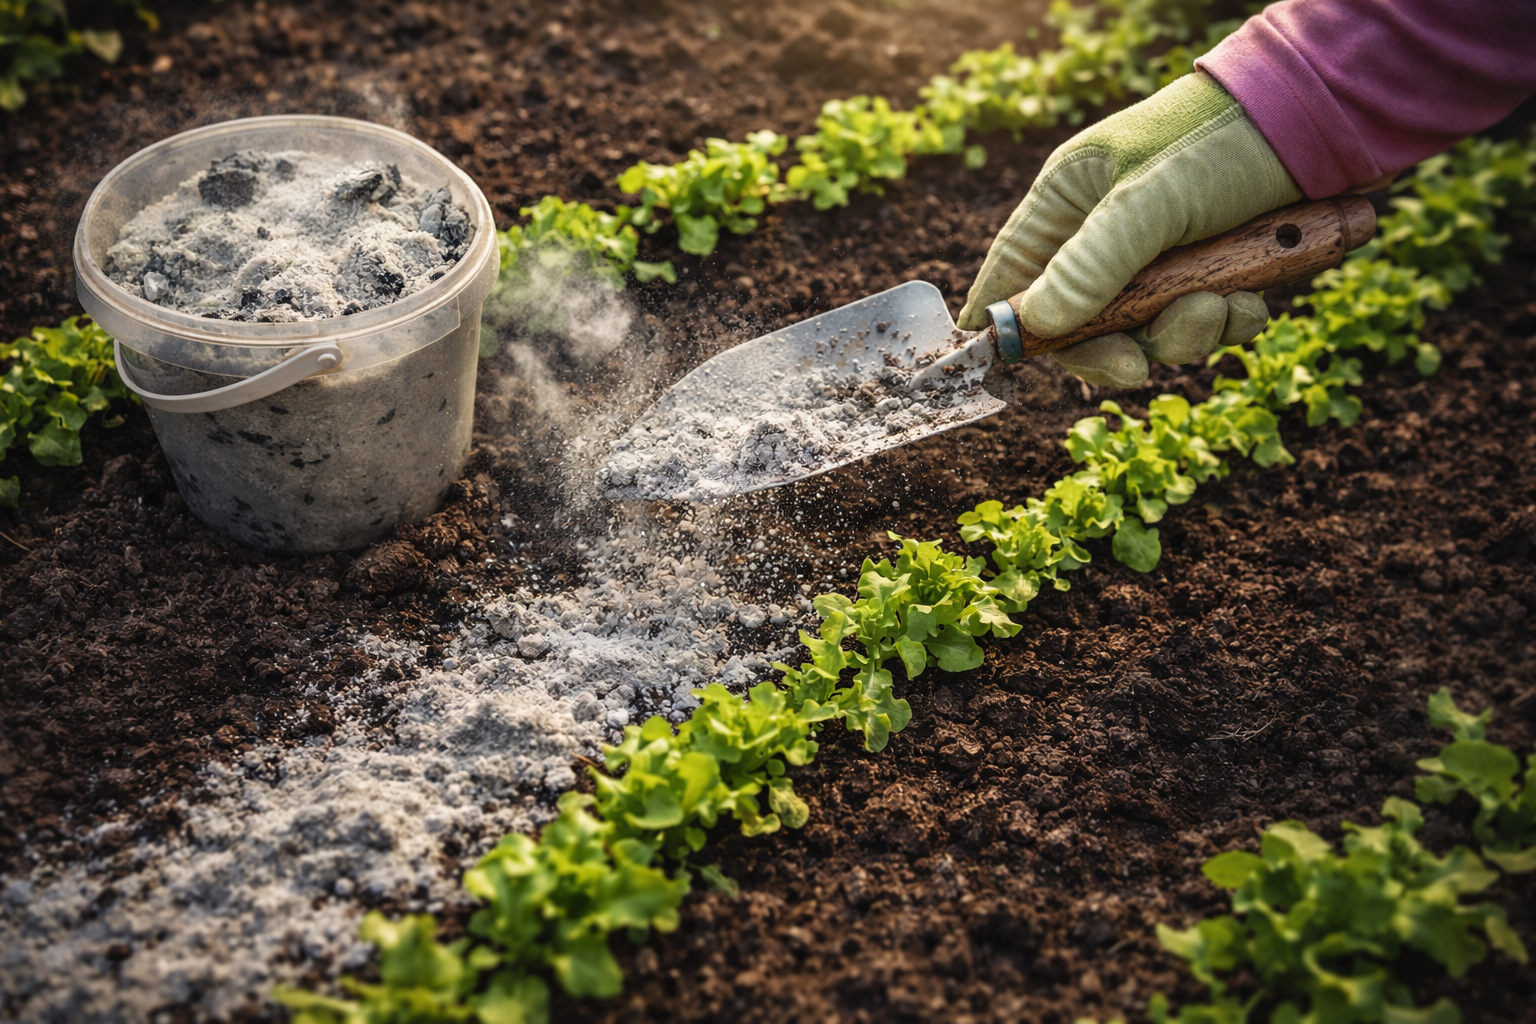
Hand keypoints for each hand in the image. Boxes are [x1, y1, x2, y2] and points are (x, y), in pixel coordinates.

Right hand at [957, 72, 1302, 387]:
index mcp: (1070, 200)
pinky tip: (1254, 297)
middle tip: (1138, 366)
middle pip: (1081, 321)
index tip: (1011, 366)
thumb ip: (1092, 266)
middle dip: (1118, 344)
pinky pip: (1203, 322)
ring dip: (1187, 332)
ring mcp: (1160, 253)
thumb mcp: (1152, 202)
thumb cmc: (1224, 139)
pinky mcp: (1212, 268)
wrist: (1330, 119)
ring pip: (1148, 330)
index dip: (1009, 323)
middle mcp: (1107, 230)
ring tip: (1226, 302)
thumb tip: (1035, 325)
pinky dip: (1229, 321)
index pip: (1013, 274)